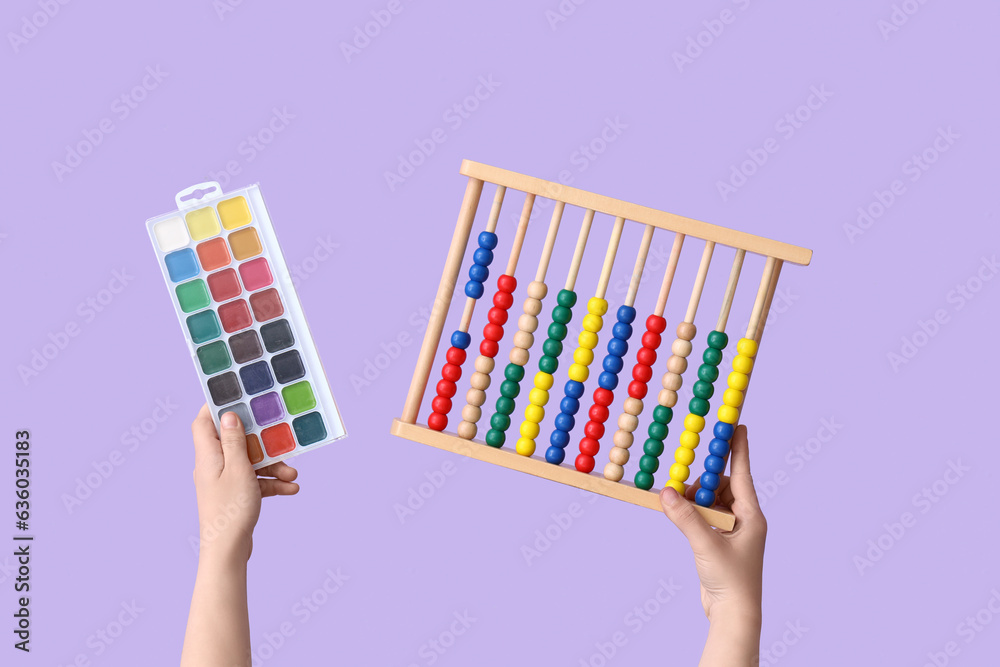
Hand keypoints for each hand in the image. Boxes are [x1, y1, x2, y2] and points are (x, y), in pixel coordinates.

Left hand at [191, 405, 299, 562]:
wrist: (228, 551)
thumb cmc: (230, 510)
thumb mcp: (238, 470)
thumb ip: (235, 441)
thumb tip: (228, 415)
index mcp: (208, 456)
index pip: (204, 422)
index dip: (217, 407)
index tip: (238, 397)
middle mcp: (213, 466)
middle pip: (236, 442)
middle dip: (262, 442)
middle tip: (279, 436)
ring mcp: (224, 481)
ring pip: (250, 463)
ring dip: (273, 466)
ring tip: (293, 473)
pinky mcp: (235, 495)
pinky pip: (255, 482)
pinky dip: (272, 483)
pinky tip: (291, 488)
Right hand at [659, 425, 765, 623]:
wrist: (733, 615)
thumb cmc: (731, 580)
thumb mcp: (706, 545)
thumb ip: (685, 517)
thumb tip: (666, 493)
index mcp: (751, 515)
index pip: (742, 473)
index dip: (738, 448)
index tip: (737, 424)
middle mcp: (743, 519)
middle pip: (719, 486)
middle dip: (700, 484)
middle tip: (682, 489)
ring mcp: (730, 531)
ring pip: (708, 501)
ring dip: (692, 500)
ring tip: (677, 507)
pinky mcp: (717, 542)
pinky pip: (702, 516)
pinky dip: (690, 513)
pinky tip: (678, 515)